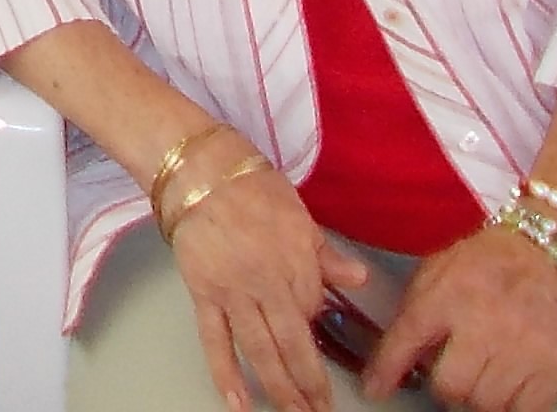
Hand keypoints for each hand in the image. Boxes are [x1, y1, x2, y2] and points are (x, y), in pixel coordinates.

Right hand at [167, 156, 371, 411]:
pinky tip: (238, 402)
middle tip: (322, 411)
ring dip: (280, 388)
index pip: (314, 308)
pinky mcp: (203, 294)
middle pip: (294, 344)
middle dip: (311, 384)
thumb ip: (325, 253)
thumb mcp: (298, 213)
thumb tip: (359, 278)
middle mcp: (269, 283)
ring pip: (261, 350)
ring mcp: (234, 292)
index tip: (317, 339)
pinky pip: (215, 340)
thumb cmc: (249, 183)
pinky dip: (226, 374)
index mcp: (297, 261)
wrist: (197, 169)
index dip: (316, 325)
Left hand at [362, 225, 556, 410]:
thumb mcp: (438, 270)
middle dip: (444, 387)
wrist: (548, 254)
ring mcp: (522, 346)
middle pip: (449, 386)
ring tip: (480, 375)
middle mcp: (484, 321)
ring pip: (485, 404)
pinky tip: (507, 386)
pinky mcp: (554, 366)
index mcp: (447, 292)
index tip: (375, 389)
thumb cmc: (487, 262)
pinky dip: (512, 406)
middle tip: (451, 375)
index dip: (385, 370)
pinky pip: (525, 410)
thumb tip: (391, 357)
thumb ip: (414, 311)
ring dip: (477, 398)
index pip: (406, 339)